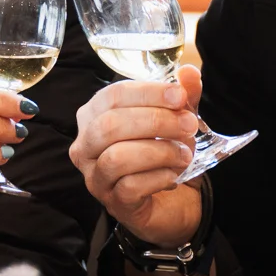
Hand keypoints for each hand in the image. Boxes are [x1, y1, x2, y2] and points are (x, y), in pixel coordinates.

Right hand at [70, 63, 203, 244]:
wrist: (172, 202)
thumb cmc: (163, 155)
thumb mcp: (175, 120)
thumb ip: (182, 96)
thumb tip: (189, 73)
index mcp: (94, 116)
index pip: (113, 96)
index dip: (148, 93)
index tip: (180, 96)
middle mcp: (85, 145)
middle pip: (110, 125)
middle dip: (155, 121)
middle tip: (189, 125)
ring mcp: (95, 176)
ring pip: (116, 157)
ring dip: (159, 151)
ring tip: (185, 153)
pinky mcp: (112, 203)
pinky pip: (130, 186)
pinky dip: (158, 177)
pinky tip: (175, 175)